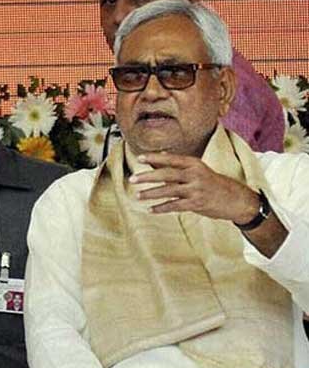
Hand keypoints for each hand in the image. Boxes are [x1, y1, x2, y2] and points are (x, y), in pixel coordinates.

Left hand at [129, 152, 259, 223]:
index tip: (140, 158)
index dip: (154, 158)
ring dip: (151, 193)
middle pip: (167, 174)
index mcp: (194, 164)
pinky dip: (162, 208)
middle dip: (148, 177)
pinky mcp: (197, 204)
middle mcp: (195, 175)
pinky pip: (175, 206)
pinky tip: (150, 209)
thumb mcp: (197, 170)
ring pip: (169, 191)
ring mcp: (196, 189)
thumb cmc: (212, 183)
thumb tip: (156, 159)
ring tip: (137, 195)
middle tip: (132, 179)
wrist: (236, 199)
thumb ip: (177, 166)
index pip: (171, 159)